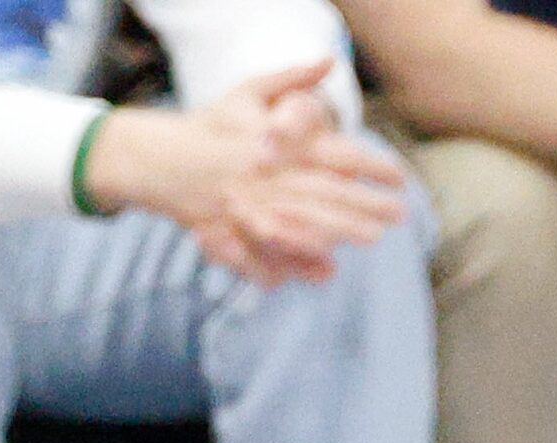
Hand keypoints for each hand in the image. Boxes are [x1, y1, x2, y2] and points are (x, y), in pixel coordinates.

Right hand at [86, 61, 408, 286]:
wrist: (157, 157)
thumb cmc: (212, 124)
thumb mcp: (247, 92)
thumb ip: (291, 80)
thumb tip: (328, 61)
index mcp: (272, 140)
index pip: (330, 152)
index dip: (369, 165)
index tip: (399, 176)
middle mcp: (262, 171)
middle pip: (322, 190)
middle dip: (363, 204)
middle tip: (398, 214)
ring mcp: (244, 201)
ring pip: (299, 221)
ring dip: (338, 231)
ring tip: (373, 237)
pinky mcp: (229, 228)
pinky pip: (264, 249)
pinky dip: (293, 258)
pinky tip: (323, 267)